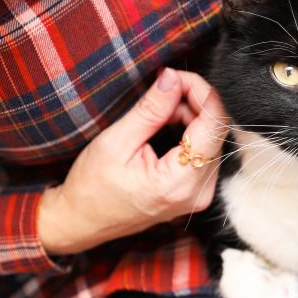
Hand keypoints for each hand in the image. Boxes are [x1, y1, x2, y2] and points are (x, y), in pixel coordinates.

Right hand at [38, 68, 228, 254]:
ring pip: (212, 140)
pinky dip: (191, 133)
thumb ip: (150, 110)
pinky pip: (205, 153)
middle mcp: (198, 193)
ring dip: (192, 117)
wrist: (81, 221)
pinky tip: (169, 127)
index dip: (201, 92)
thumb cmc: (91, 187)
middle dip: (194, 103)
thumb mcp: (116, 142)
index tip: (178, 76)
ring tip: (160, 112)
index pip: (212, 125)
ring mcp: (200, 195)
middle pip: (216, 132)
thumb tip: (173, 78)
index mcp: (179, 182)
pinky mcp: (196, 192)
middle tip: (164, 90)